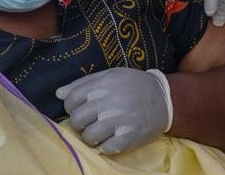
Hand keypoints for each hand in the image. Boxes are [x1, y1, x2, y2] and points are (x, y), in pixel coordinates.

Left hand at [56, 68, 171, 154]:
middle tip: (91, 122)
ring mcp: (118, 121)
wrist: (165, 99)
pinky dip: (105, 146)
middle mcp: (108, 101)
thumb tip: (58, 93)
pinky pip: (105, 148)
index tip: (81, 109)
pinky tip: (112, 139)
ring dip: (91, 137)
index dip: (72, 107)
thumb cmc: (135, 85)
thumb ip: (83, 83)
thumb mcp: (111, 75)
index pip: (71, 100)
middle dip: (80, 124)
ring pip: (88, 137)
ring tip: (101, 132)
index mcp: (103, 84)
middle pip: (77, 120)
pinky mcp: (128, 137)